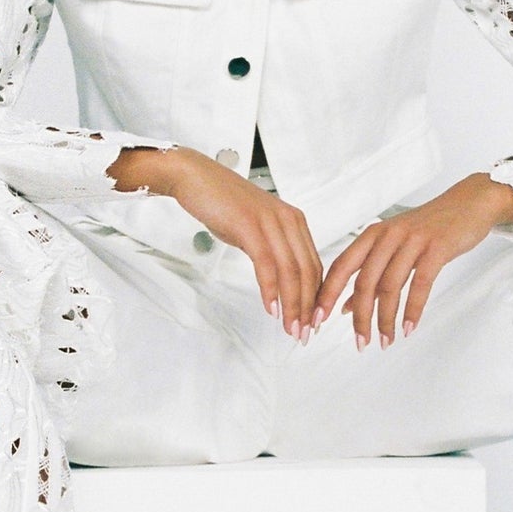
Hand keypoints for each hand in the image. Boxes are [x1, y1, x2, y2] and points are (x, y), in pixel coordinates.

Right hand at [157, 148, 323, 339]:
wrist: (196, 178)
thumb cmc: (222, 203)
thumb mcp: (255, 228)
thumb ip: (272, 249)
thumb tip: (280, 279)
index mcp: (294, 221)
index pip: (314, 265)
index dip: (316, 296)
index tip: (313, 320)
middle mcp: (289, 220)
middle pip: (308, 271)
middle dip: (309, 307)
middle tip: (305, 333)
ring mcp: (271, 222)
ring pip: (291, 271)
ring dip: (293, 304)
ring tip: (291, 328)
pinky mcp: (251, 226)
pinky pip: (267, 264)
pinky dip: (271, 290)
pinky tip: (271, 308)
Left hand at [313, 173, 512, 348]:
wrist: (469, 203)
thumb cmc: (429, 229)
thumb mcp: (394, 246)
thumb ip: (370, 273)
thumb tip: (346, 307)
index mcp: (372, 234)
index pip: (341, 267)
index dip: (326, 295)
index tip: (316, 320)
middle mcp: (387, 235)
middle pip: (364, 282)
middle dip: (359, 318)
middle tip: (360, 343)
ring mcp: (412, 240)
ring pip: (390, 286)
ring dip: (386, 319)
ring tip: (385, 341)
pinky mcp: (436, 248)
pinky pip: (420, 284)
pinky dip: (413, 310)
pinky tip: (409, 328)